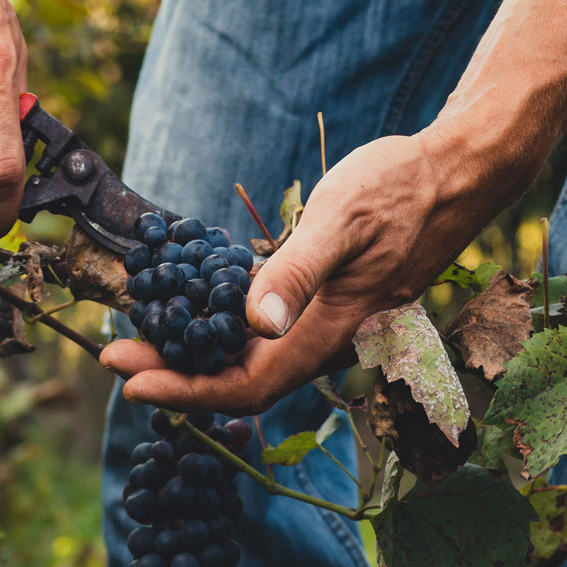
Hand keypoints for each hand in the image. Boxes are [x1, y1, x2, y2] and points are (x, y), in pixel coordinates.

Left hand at [100, 126, 537, 415]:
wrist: (453, 175)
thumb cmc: (401, 189)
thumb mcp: (344, 220)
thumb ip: (299, 273)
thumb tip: (255, 324)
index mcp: (327, 333)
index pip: (246, 386)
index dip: (185, 392)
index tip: (130, 380)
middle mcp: (323, 341)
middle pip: (240, 382)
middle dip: (175, 378)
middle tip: (113, 357)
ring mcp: (322, 324)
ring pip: (251, 362)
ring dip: (193, 356)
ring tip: (138, 336)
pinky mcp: (320, 303)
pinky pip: (263, 334)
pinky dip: (220, 329)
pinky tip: (188, 307)